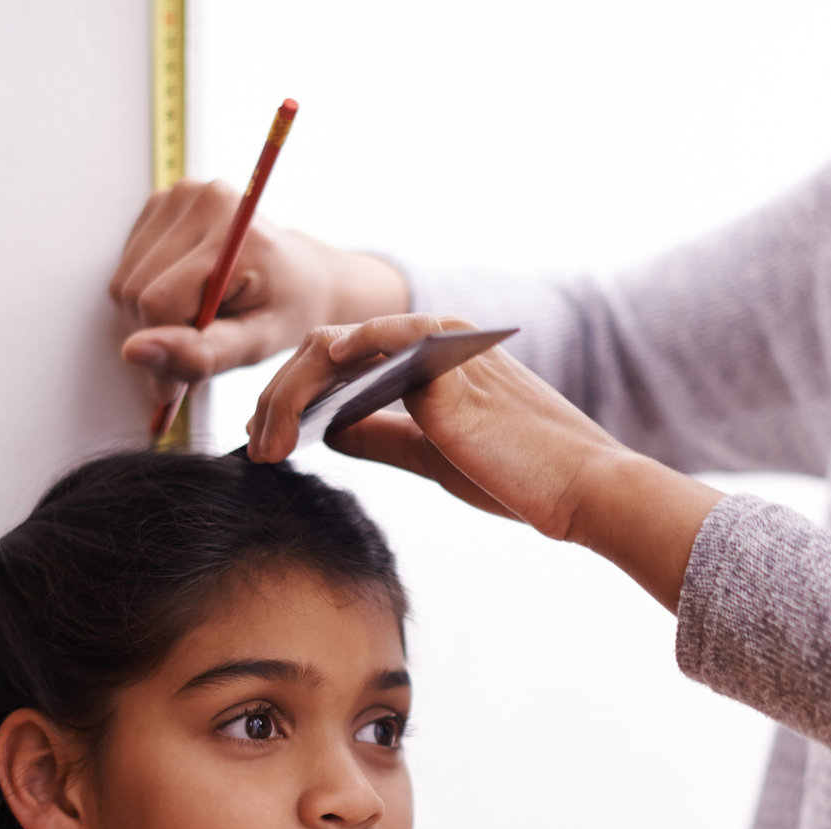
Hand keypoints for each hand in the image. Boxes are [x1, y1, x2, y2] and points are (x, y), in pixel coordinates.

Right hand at [109, 181, 407, 409]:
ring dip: (152, 317)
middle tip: (198, 346)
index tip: (179, 383)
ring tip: (198, 321)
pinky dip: (148, 294)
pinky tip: (186, 297)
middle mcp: (200, 198)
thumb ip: (199, 353)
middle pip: (136, 293)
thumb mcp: (256, 344)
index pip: (159, 304)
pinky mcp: (161, 202)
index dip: (164, 351)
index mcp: (232, 232)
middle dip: (159, 333)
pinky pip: (126, 268)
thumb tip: (132, 352)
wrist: (305, 275)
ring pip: (124, 283)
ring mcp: (177, 195)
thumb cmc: (286, 311)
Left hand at [246, 315, 724, 609]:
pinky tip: (291, 417)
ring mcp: (433, 343)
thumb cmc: (518, 477)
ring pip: (331, 348)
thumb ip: (380, 437)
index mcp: (430, 358)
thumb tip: (327, 430)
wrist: (579, 488)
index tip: (265, 440)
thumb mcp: (431, 456)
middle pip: (327, 350)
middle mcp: (429, 338)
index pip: (343, 363)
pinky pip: (362, 351)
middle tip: (252, 445)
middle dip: (277, 396)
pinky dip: (318, 374)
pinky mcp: (437, 360)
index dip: (294, 398)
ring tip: (262, 443)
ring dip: (285, 394)